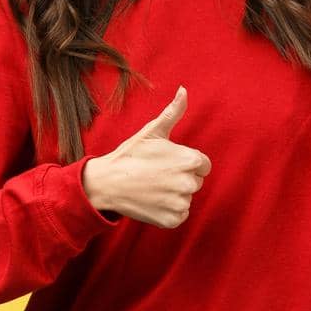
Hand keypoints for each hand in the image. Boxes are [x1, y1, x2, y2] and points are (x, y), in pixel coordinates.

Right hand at [82, 86, 211, 228]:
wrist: (107, 183)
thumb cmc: (130, 155)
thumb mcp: (152, 131)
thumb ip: (174, 112)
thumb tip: (184, 90)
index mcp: (189, 160)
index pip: (203, 165)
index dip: (186, 162)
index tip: (168, 162)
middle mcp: (188, 183)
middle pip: (195, 181)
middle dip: (180, 177)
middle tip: (157, 174)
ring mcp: (180, 204)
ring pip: (186, 198)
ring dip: (174, 194)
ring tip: (153, 187)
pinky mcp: (172, 220)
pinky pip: (180, 215)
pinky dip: (169, 210)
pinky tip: (153, 200)